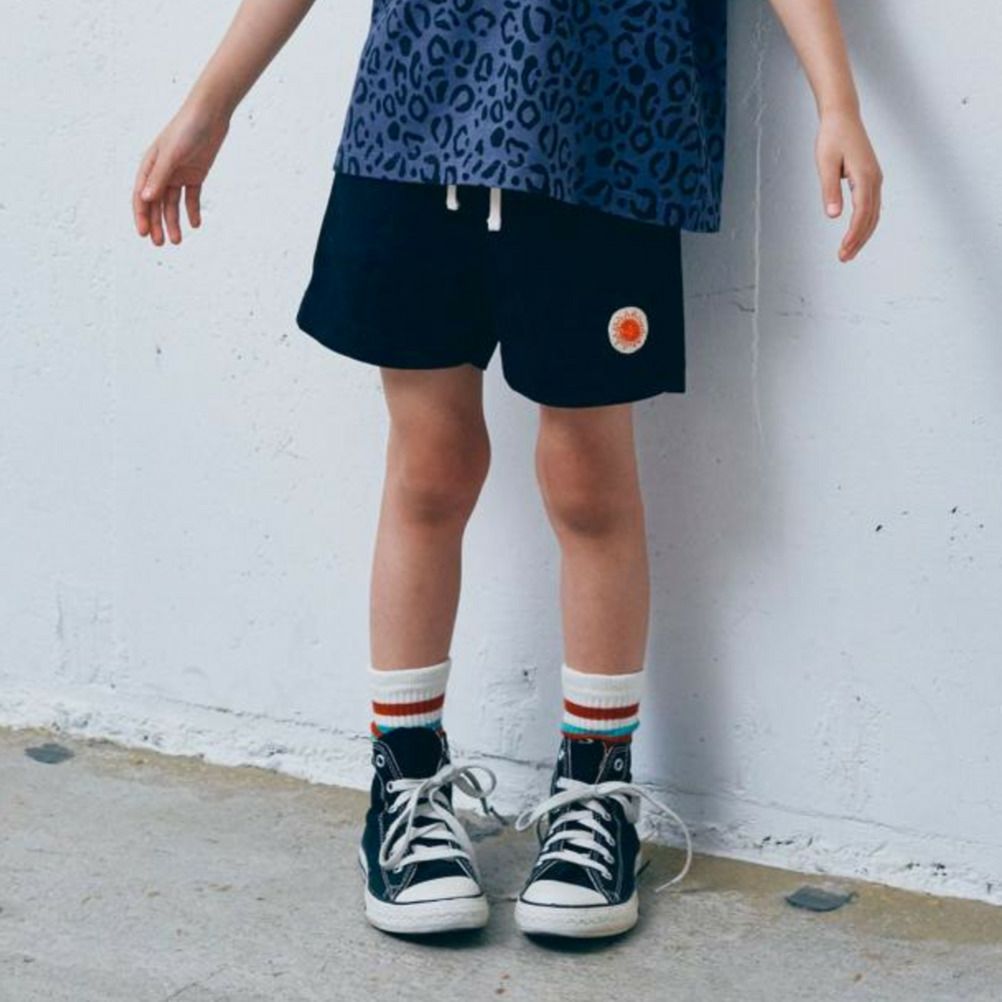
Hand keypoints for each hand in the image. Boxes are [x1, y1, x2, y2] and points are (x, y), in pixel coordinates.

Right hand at [133, 100, 229, 246]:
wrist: (210, 115)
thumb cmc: (186, 130)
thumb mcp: (171, 155)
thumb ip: (159, 177)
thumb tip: (146, 199)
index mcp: (149, 165)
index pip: (141, 196)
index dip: (141, 216)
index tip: (144, 234)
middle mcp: (161, 172)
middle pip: (156, 204)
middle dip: (156, 224)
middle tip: (160, 244)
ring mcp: (178, 174)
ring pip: (173, 204)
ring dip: (173, 222)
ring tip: (177, 241)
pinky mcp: (195, 175)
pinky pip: (191, 198)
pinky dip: (192, 211)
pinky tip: (195, 225)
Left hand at [815, 109, 882, 261]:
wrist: (843, 116)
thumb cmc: (832, 138)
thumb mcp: (825, 164)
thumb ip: (829, 190)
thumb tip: (833, 216)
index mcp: (865, 177)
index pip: (862, 214)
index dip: (853, 235)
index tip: (842, 251)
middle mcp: (875, 180)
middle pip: (870, 218)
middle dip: (858, 240)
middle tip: (843, 258)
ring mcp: (876, 179)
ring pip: (873, 214)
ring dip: (862, 235)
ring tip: (848, 252)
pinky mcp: (871, 178)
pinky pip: (872, 207)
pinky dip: (865, 223)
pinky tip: (856, 234)